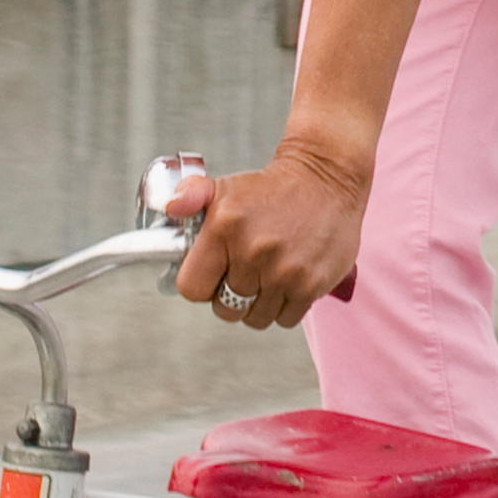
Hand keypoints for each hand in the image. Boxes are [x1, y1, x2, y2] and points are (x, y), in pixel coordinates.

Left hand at [175, 137, 368, 331]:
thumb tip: (171, 206)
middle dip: (229, 297)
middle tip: (243, 276)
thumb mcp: (226, 186)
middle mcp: (252, 252)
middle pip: (225, 309)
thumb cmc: (273, 189)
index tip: (213, 276)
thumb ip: (190, 195)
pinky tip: (287, 282)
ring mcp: (284, 271)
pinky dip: (284, 308)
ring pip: (256, 318)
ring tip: (266, 278)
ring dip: (258, 305)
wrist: (326, 178)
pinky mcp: (311, 284)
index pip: (193, 288)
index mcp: (224, 228)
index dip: (201, 285)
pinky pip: (285, 319)